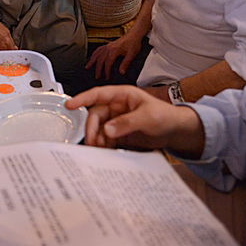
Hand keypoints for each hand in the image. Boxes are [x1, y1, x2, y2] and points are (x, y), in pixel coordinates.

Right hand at [65, 85, 203, 156]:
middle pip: (96, 115)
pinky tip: (104, 151)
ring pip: (99, 128)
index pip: (98, 94)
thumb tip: (108, 129)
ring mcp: (117, 120)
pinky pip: (105, 138)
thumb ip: (127, 122)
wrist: (175, 131)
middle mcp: (117, 107)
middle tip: (92, 140)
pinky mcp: (119, 134)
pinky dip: (103, 145)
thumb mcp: (148, 117)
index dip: (82, 98)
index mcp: (122, 95)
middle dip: (92, 128)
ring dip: (96, 138)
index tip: (70, 105)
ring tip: (98, 148)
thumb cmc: (165, 116)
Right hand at [86, 33, 142, 79]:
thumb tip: (121, 72)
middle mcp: (109, 48)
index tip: (107, 77)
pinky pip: (99, 49)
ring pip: (97, 54)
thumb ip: (126, 63)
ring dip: (92, 61)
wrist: (134, 34)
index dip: (107, 71)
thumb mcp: (132, 54)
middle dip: (98, 69)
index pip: (108, 63)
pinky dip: (94, 54)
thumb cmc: (134, 43)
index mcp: (114, 50)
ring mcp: (108, 45)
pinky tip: (93, 57)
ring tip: (87, 67)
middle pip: (100, 59)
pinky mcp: (108, 44)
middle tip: (97, 77)